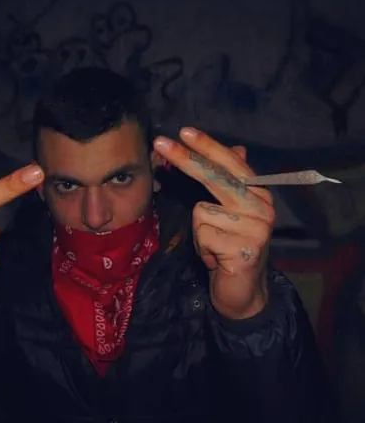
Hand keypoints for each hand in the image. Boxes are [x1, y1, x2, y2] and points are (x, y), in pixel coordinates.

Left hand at [153, 128, 274, 319]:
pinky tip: (216, 259)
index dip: (207, 147)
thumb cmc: (230, 246)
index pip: (231, 163)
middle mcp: (262, 207)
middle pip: (216, 178)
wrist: (243, 291)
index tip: (184, 131)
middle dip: (185, 160)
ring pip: (202, 212)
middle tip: (159, 142)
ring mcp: (256, 229)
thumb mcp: (229, 212)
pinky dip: (202, 248)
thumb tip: (238, 148)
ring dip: (199, 232)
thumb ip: (230, 182)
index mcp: (259, 193)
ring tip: (214, 246)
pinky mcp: (244, 250)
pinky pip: (202, 236)